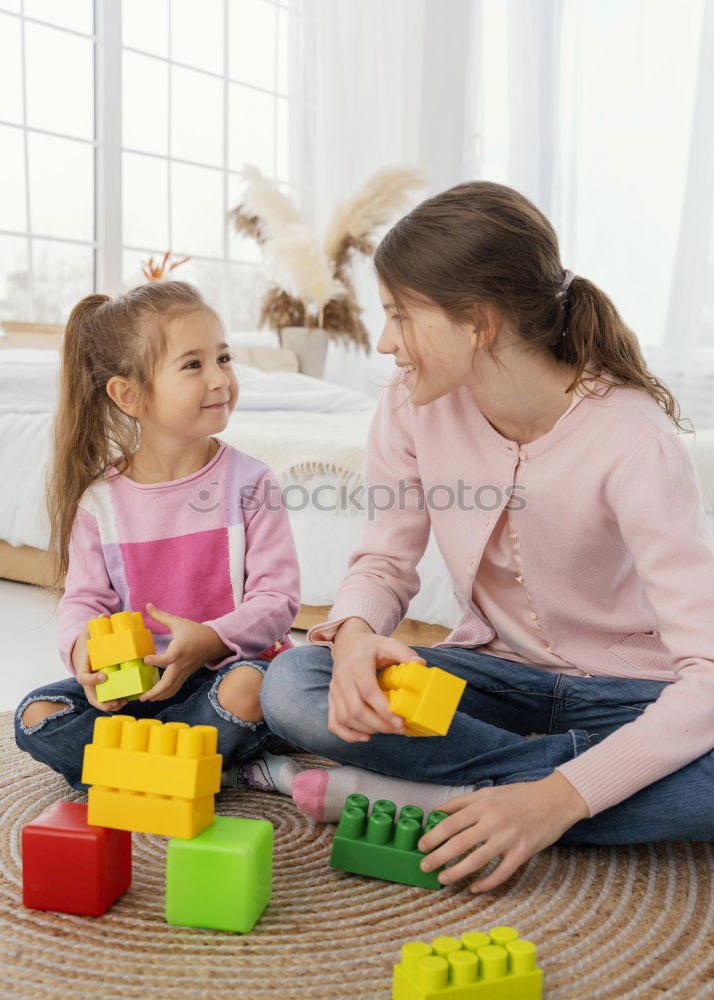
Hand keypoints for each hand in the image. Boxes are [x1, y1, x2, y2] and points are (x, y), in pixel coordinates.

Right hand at [72, 625, 126, 712]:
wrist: (84, 653)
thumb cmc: (87, 643)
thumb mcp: (87, 633)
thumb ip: (94, 624)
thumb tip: (103, 615)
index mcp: (83, 669)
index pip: (83, 678)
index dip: (92, 680)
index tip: (104, 677)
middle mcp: (88, 681)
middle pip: (92, 696)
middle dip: (103, 702)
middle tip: (117, 700)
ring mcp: (95, 686)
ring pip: (100, 701)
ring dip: (111, 705)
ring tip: (125, 701)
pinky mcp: (103, 688)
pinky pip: (107, 699)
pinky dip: (116, 702)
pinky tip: (127, 700)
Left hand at [139, 603, 225, 701]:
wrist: (213, 641)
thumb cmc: (194, 631)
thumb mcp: (177, 622)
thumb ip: (161, 616)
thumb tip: (147, 605)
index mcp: (180, 649)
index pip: (169, 658)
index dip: (157, 660)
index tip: (146, 659)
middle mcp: (182, 663)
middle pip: (169, 682)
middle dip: (155, 692)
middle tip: (142, 696)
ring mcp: (184, 671)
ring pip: (172, 688)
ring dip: (159, 696)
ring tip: (146, 699)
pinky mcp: (186, 675)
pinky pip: (176, 688)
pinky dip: (166, 694)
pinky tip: (156, 696)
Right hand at [328, 618, 425, 742]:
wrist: (346, 642)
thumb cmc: (370, 645)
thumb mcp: (388, 643)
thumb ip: (404, 653)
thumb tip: (421, 664)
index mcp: (357, 665)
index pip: (368, 691)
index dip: (384, 709)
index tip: (400, 720)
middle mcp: (342, 679)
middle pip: (356, 709)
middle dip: (378, 724)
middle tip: (398, 729)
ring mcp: (335, 690)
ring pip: (345, 717)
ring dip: (367, 729)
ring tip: (387, 730)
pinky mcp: (332, 698)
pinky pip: (334, 722)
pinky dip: (347, 734)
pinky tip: (365, 737)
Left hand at [418, 772, 589, 892]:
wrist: (555, 799)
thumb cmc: (520, 795)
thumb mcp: (488, 793)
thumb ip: (462, 802)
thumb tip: (437, 811)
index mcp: (483, 805)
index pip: (451, 823)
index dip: (434, 836)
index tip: (422, 845)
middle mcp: (493, 821)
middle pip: (459, 843)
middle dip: (438, 857)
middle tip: (424, 866)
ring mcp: (508, 838)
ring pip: (477, 860)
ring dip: (456, 872)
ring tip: (442, 879)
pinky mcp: (523, 852)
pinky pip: (501, 873)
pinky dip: (486, 883)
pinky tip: (474, 888)